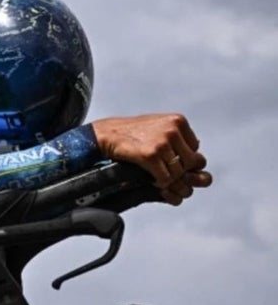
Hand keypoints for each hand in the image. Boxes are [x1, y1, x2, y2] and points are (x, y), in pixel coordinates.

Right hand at [92, 114, 212, 205]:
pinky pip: (165, 178)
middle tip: (165, 173)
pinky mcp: (150, 155)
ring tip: (157, 175)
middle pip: (190, 162)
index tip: (169, 162)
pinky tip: (152, 179)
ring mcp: (162, 142)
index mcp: (178, 121)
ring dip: (168, 178)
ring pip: (178, 172)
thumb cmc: (131, 132)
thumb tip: (198, 154)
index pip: (195, 149)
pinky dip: (160, 183)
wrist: (106, 134)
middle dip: (178, 171)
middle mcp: (173, 130)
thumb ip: (177, 135)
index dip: (182, 159)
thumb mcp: (158, 125)